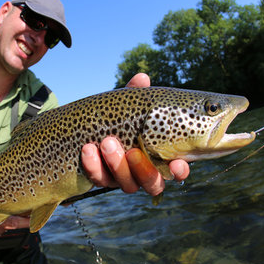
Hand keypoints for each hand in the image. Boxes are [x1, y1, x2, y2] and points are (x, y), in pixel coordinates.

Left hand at [81, 73, 189, 195]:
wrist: (83, 128)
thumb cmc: (117, 116)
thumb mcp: (126, 105)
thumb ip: (135, 95)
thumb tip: (142, 78)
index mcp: (158, 156)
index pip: (176, 171)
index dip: (180, 171)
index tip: (177, 164)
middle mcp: (143, 173)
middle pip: (152, 184)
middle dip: (143, 169)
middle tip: (132, 151)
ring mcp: (123, 179)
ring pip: (127, 184)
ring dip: (118, 165)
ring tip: (107, 143)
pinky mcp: (101, 180)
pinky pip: (99, 180)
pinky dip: (93, 166)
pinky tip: (87, 150)